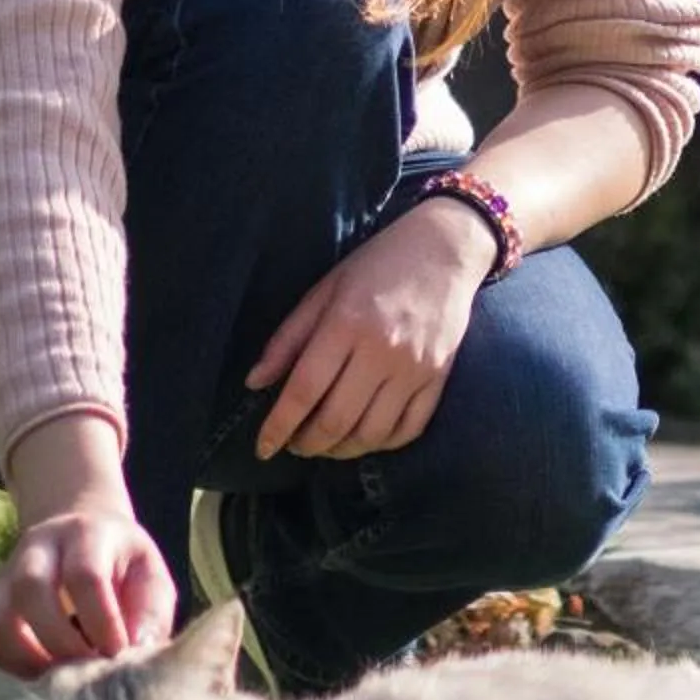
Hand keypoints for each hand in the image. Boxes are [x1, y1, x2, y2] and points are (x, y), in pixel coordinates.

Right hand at [0, 422, 178, 674]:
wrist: (87, 538)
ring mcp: (8, 574)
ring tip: (61, 688)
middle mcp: (38, 547)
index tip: (118, 656)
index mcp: (85, 534)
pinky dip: (11, 671)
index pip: (85, 575)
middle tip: (87, 676)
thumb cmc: (126, 567)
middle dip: (60, 641)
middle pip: (31, 588)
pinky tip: (40, 690)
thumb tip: (137, 651)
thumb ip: (149, 612)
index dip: (101, 621)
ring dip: (27, 661)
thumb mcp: (150, 576)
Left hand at [248, 199, 495, 461]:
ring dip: (341, 450)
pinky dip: (382, 444)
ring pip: (372, 433)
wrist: (445, 249)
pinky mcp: (439, 377)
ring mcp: (414, 368)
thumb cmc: (376, 266)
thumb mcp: (324, 290)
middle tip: (294, 445)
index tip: (262, 447)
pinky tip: (364, 438)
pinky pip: (409, 429)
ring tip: (325, 444)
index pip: (304, 390)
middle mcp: (382, 351)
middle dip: (307, 443)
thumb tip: (254, 383)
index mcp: (346, 324)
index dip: (278, 425)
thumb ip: (288, 338)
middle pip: (337, 419)